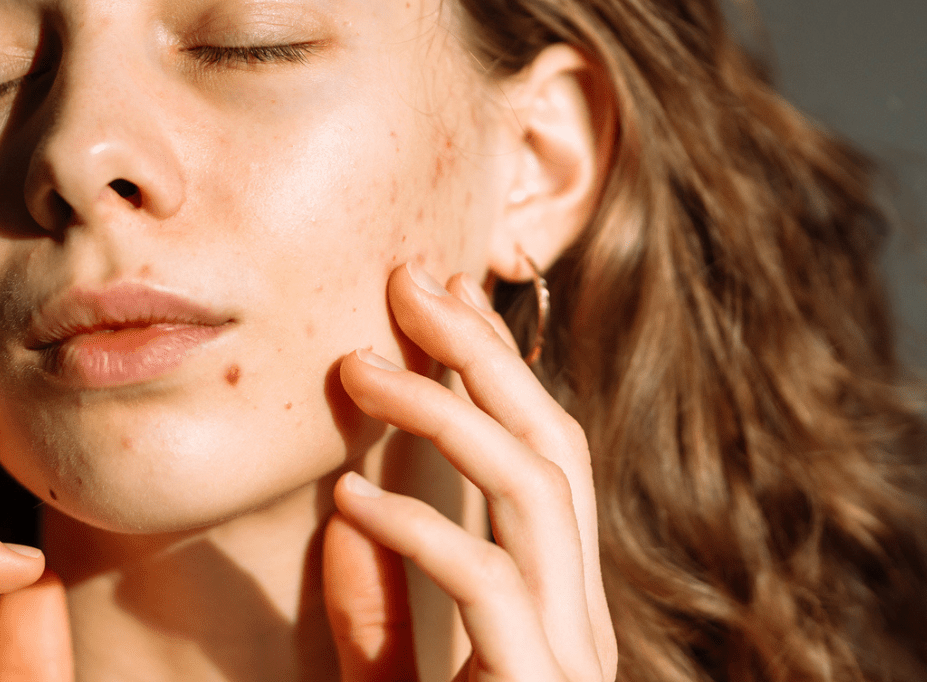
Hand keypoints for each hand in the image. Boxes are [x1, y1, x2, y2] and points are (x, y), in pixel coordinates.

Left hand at [324, 265, 616, 681]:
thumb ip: (377, 622)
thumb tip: (344, 516)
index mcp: (560, 618)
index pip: (546, 461)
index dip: (499, 368)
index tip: (445, 296)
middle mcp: (582, 629)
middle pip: (554, 450)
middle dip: (483, 353)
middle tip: (408, 282)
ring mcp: (572, 660)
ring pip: (534, 491)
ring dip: (444, 412)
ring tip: (357, 370)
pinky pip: (485, 580)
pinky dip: (414, 528)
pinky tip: (348, 499)